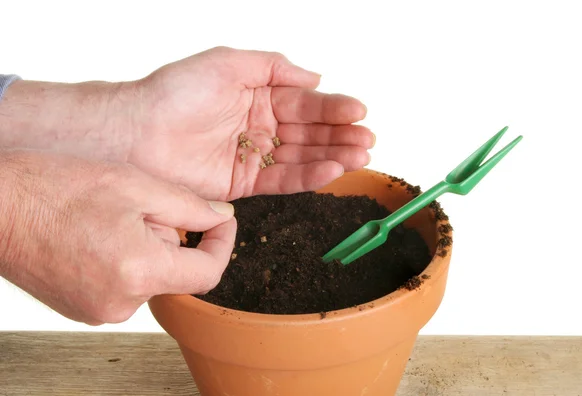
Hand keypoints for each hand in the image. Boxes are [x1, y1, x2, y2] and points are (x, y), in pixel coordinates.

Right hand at [0, 150, 235, 324]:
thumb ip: (189, 206)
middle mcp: (122, 303)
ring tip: (111, 218)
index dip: (223, 245)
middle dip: (172, 237)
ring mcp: (99, 311)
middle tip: (140, 205)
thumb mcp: (135, 185)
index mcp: (140, 272)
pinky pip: (124, 285)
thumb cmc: (56, 190)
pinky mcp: (83, 309)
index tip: (222, 222)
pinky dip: (125, 260)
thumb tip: (222, 217)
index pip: (208, 273)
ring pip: (149, 277)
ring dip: (147, 248)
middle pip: (175, 272)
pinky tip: (98, 234)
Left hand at [127, 46, 374, 199]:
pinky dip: (309, 177)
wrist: (136, 133)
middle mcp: (260, 126)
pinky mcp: (244, 183)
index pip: (304, 103)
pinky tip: (332, 171)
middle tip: (368, 140)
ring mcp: (253, 155)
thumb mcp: (226, 62)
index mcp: (258, 96)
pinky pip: (283, 180)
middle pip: (310, 132)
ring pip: (302, 157)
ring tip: (361, 156)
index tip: (360, 111)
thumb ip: (273, 67)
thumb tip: (315, 76)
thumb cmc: (175, 92)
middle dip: (341, 135)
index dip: (333, 107)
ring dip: (334, 156)